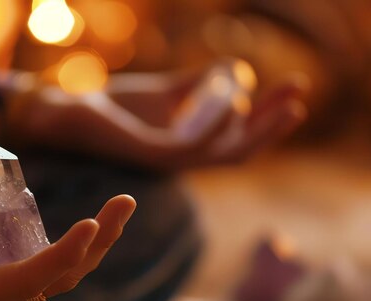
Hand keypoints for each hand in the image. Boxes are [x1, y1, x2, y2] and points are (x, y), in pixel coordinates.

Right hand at [0, 175, 135, 300]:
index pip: (20, 284)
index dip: (60, 257)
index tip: (91, 224)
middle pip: (51, 279)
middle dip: (93, 246)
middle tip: (124, 203)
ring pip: (51, 271)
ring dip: (89, 244)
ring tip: (120, 206)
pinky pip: (35, 258)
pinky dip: (64, 240)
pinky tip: (85, 218)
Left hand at [10, 64, 306, 170]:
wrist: (70, 111)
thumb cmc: (114, 105)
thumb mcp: (166, 91)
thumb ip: (197, 84)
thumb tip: (233, 70)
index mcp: (190, 144)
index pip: (239, 135)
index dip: (268, 115)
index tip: (294, 90)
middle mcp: (184, 157)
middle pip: (241, 148)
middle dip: (273, 123)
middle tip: (300, 95)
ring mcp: (169, 160)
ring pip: (225, 154)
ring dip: (258, 130)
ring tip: (286, 104)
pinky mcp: (150, 156)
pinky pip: (191, 148)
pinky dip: (215, 127)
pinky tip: (233, 103)